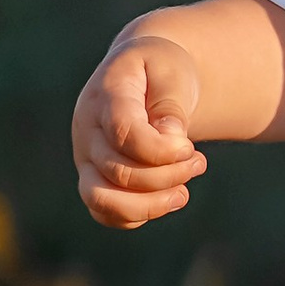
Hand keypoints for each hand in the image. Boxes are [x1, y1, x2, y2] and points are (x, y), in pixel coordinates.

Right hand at [73, 36, 208, 227]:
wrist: (146, 75)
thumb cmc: (162, 71)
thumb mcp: (173, 72)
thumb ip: (171, 105)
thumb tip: (170, 141)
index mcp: (105, 96)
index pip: (123, 133)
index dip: (160, 151)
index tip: (189, 148)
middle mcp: (86, 130)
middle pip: (118, 171)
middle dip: (168, 175)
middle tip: (198, 161)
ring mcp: (86, 158)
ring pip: (102, 200)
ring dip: (151, 205)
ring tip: (183, 192)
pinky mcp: (93, 178)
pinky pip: (106, 213)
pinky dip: (139, 214)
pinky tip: (168, 197)